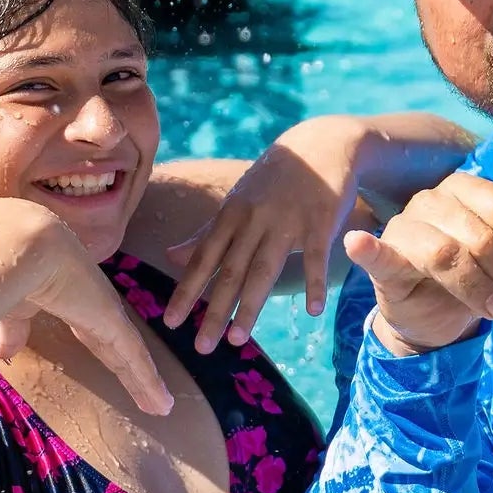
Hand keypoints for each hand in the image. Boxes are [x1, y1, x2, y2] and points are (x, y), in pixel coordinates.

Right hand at [0, 206, 171, 416]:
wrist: (21, 247)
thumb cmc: (12, 270)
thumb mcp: (13, 308)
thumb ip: (15, 331)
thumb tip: (5, 353)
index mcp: (73, 301)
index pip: (97, 336)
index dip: (109, 354)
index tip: (120, 371)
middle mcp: (96, 307)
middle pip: (119, 349)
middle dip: (134, 373)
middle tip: (151, 396)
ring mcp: (107, 314)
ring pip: (132, 357)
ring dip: (146, 382)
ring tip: (162, 407)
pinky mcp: (112, 323)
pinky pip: (135, 358)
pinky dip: (148, 381)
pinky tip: (161, 403)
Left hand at [163, 118, 368, 353]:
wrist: (321, 144)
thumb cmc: (274, 180)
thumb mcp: (237, 201)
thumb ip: (207, 233)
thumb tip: (171, 257)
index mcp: (231, 215)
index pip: (204, 259)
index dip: (186, 291)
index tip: (170, 322)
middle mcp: (253, 219)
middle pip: (230, 272)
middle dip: (214, 310)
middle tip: (202, 347)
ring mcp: (287, 221)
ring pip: (264, 269)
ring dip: (250, 306)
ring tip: (237, 340)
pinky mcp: (320, 221)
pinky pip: (315, 257)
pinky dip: (314, 284)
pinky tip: (312, 311)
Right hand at [342, 142, 492, 354]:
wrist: (443, 316)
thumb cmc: (485, 268)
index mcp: (464, 188)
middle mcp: (430, 201)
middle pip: (476, 233)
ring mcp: (403, 229)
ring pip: (444, 253)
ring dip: (474, 289)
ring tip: (488, 309)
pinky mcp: (384, 263)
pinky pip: (377, 252)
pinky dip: (368, 248)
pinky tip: (358, 243)